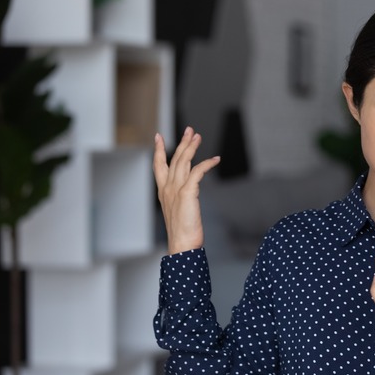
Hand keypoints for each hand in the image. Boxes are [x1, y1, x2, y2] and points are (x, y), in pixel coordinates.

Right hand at [153, 127, 219, 254]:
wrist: (182, 244)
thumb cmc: (182, 233)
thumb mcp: (179, 212)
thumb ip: (181, 199)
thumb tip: (189, 194)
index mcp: (163, 192)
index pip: (158, 166)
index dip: (158, 150)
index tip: (158, 136)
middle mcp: (167, 188)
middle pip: (173, 158)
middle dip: (181, 142)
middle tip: (189, 130)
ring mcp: (176, 189)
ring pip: (183, 161)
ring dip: (191, 147)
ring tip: (198, 136)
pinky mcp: (187, 192)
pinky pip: (197, 172)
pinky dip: (207, 163)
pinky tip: (216, 159)